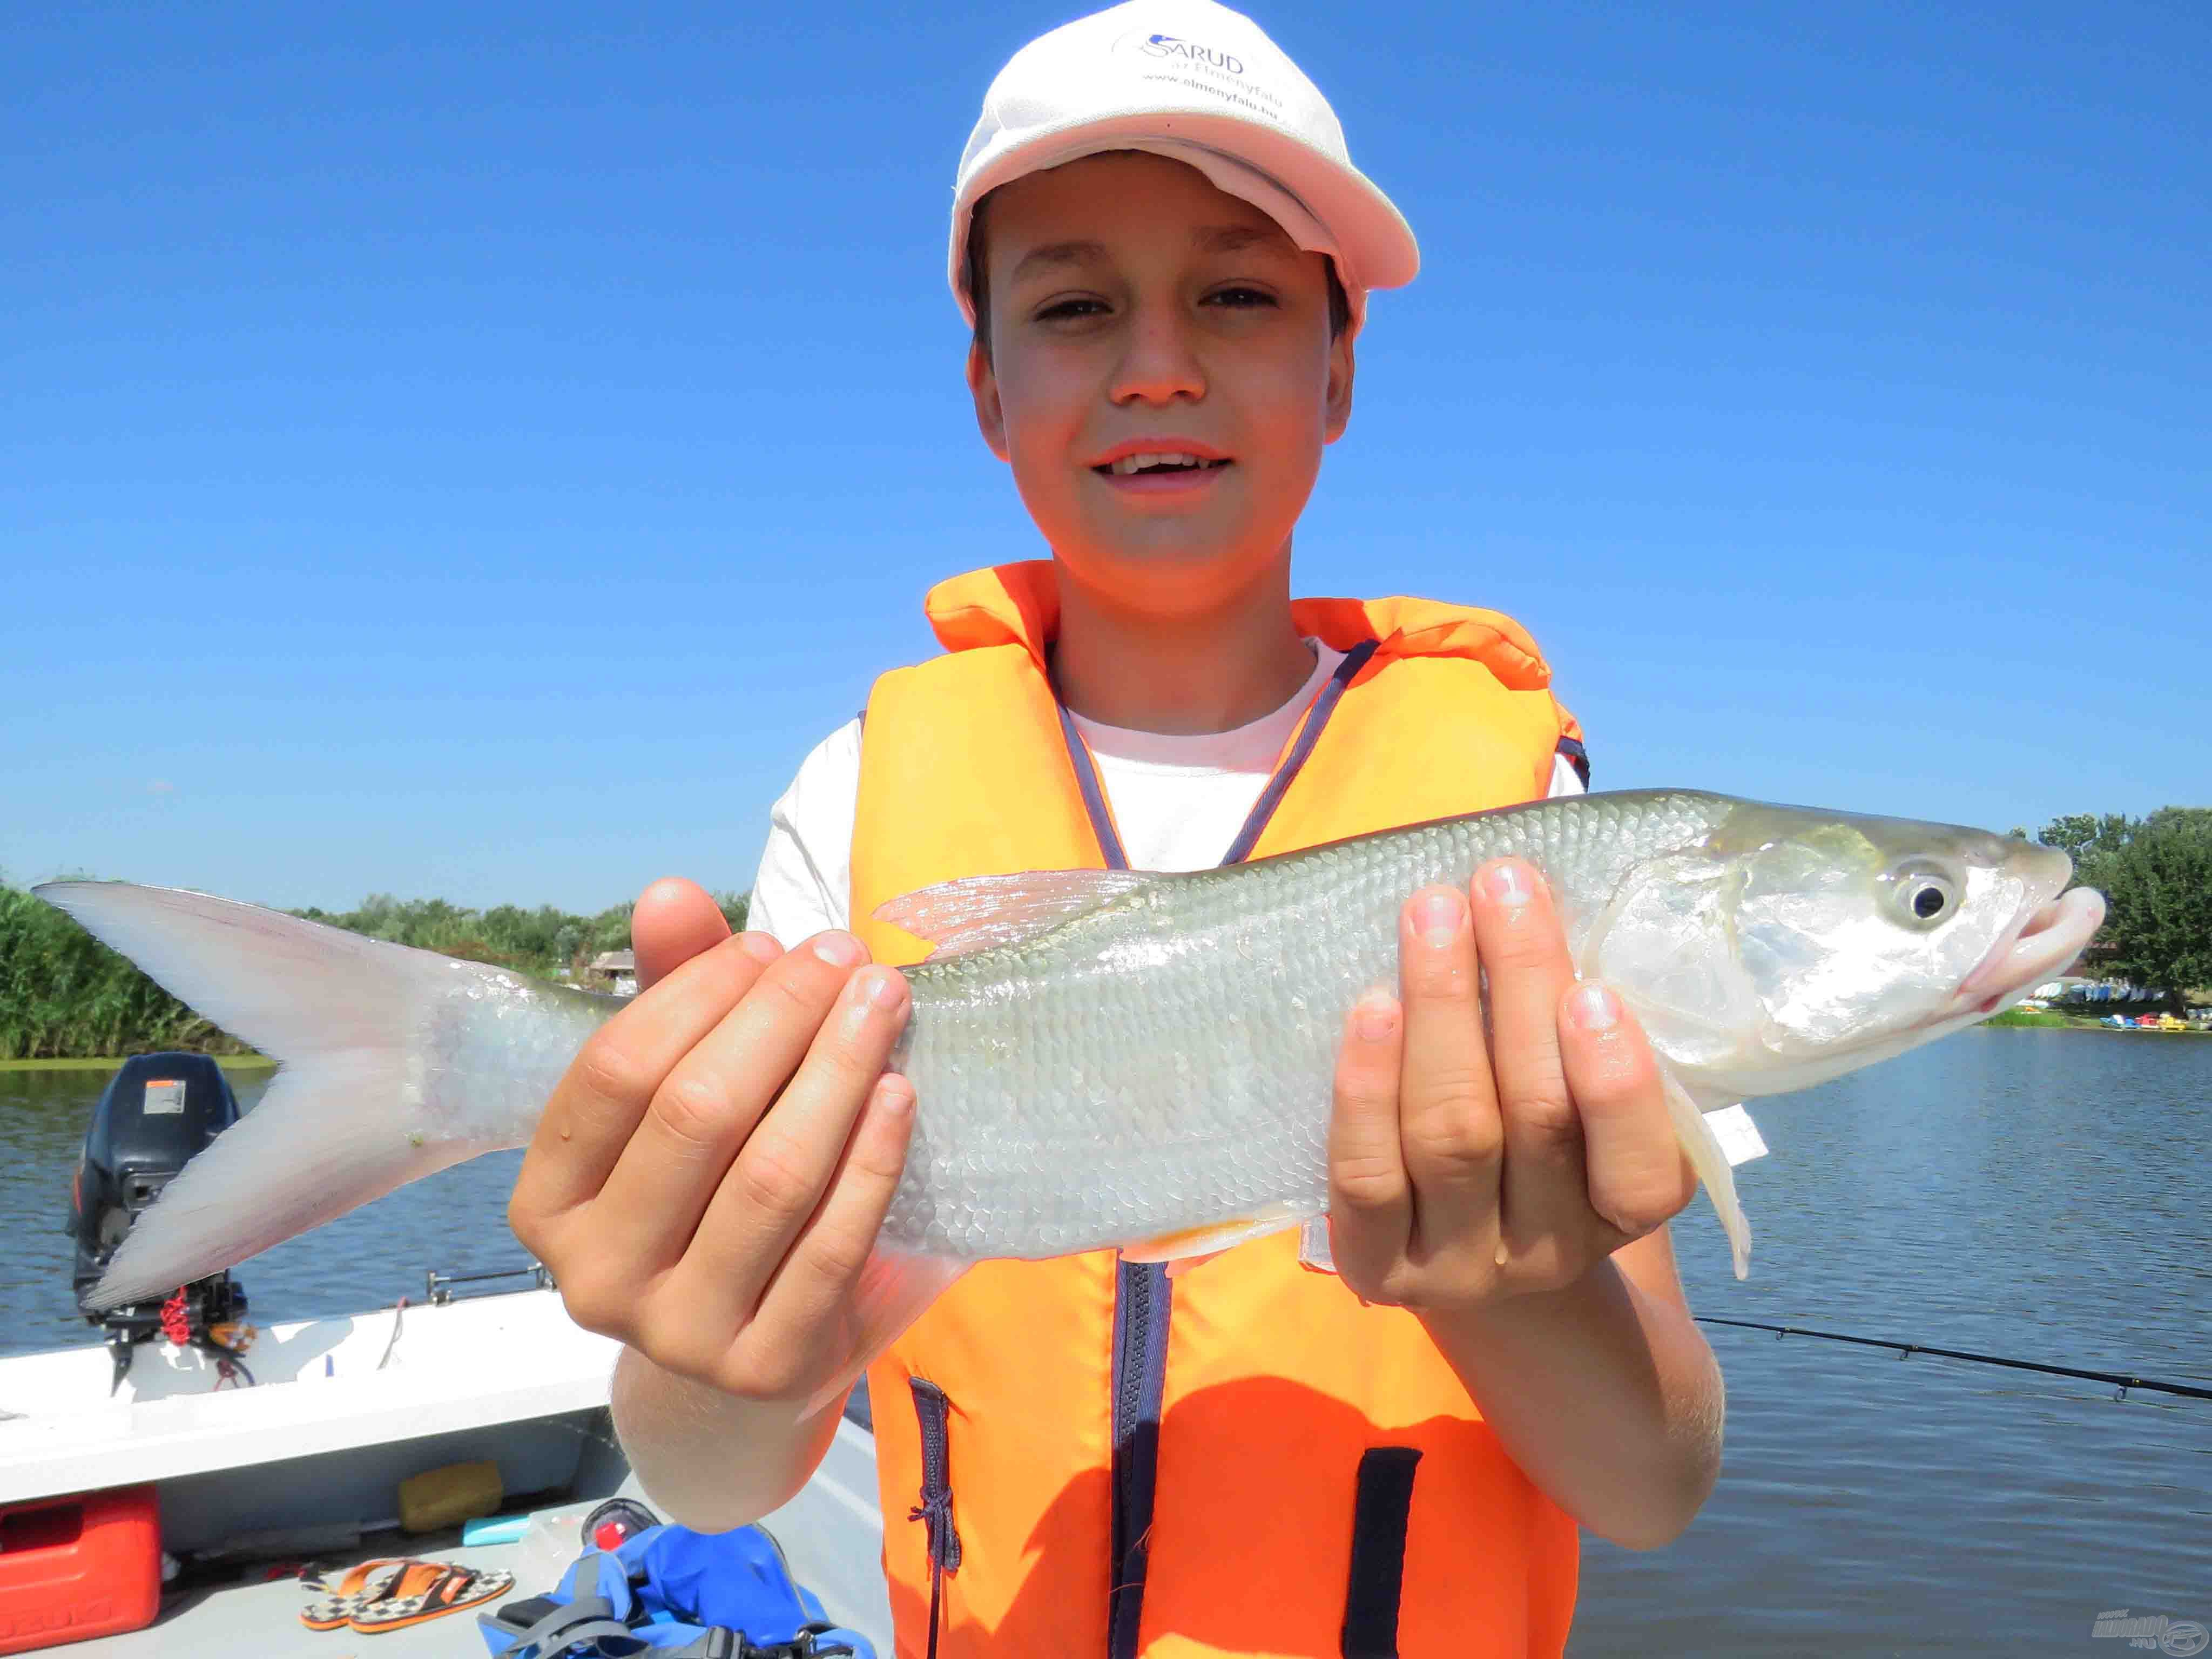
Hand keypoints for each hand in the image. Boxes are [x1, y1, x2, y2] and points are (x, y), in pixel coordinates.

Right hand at [509, 878, 914, 1407]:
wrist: (745, 1359)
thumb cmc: (706, 1198)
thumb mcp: (676, 1097)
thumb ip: (673, 993)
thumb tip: (672, 894)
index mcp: (547, 1206)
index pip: (617, 1073)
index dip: (698, 992)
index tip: (770, 943)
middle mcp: (595, 1280)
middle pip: (697, 1115)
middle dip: (780, 1017)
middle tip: (843, 956)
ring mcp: (680, 1336)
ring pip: (772, 1176)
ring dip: (838, 1070)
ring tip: (883, 1000)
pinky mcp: (769, 1368)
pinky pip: (834, 1244)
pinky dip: (872, 1159)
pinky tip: (899, 1091)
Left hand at [1324, 858, 1695, 1313]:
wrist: (1462, 1257)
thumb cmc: (1535, 1143)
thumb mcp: (1587, 1106)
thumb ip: (1584, 1033)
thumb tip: (1542, 907)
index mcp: (1622, 1216)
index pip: (1639, 1172)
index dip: (1616, 1086)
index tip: (1592, 989)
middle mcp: (1547, 1252)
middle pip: (1537, 1121)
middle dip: (1520, 989)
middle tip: (1503, 885)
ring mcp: (1456, 1267)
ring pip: (1452, 1136)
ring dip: (1443, 1009)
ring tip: (1435, 914)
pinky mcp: (1373, 1269)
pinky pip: (1368, 1175)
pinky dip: (1370, 1087)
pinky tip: (1373, 1005)